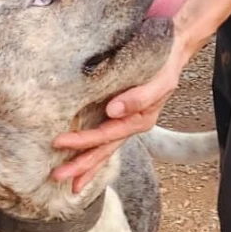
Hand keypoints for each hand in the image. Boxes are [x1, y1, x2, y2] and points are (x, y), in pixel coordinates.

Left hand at [52, 38, 191, 192]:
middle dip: (81, 166)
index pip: (106, 135)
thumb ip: (139, 98)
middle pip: (103, 151)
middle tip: (57, 176)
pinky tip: (78, 158)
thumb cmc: (166, 65)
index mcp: (139, 121)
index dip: (82, 141)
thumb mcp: (160, 81)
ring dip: (85, 165)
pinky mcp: (119, 115)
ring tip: (66, 180)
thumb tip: (113, 111)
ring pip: (103, 149)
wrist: (173, 51)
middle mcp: (130, 126)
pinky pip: (103, 138)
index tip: (59, 142)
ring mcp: (124, 123)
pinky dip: (91, 150)